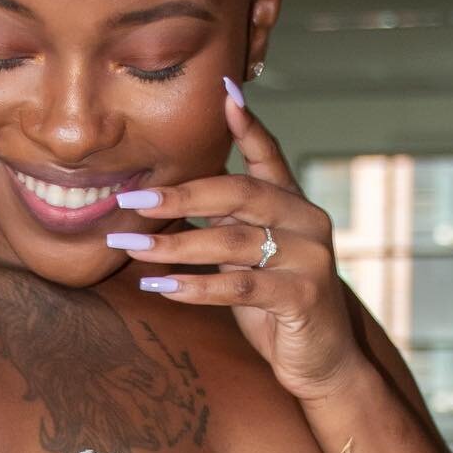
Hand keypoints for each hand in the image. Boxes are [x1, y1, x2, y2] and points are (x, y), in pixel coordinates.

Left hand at [106, 79, 361, 404]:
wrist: (323, 361)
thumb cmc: (277, 305)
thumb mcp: (252, 257)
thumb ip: (227, 224)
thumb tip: (169, 196)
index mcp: (294, 206)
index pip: (269, 155)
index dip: (247, 124)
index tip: (225, 90)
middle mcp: (308, 222)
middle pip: (239, 194)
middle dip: (179, 194)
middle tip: (131, 198)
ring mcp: (310, 259)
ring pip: (233, 243)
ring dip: (175, 245)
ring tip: (130, 247)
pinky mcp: (303, 298)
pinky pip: (241, 287)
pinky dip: (196, 287)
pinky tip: (161, 288)